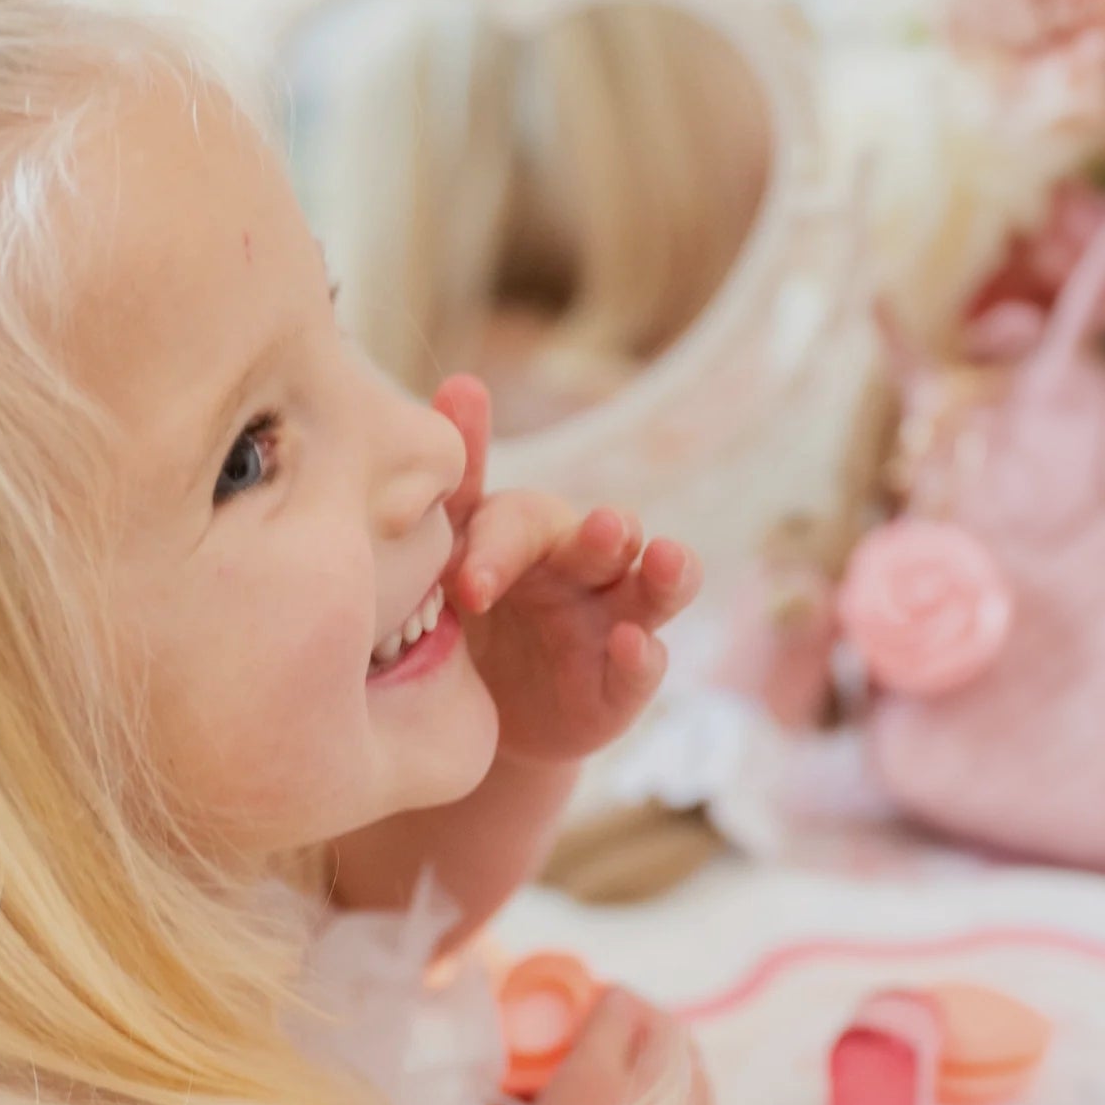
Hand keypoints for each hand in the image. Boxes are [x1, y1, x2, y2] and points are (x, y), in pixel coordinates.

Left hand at [436, 376, 699, 764]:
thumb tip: (461, 383)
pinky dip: (643, 656)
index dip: (496, 548)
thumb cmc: (451, 626)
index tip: (466, 588)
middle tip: (605, 528)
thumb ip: (449, 495)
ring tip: (669, 560)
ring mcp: (611, 623)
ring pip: (653, 587)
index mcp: (526, 536)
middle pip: (603, 539)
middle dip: (606, 533)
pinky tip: (636, 646)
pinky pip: (644, 666)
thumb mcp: (435, 566)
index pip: (519, 522)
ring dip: (666, 572)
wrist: (463, 721)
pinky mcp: (623, 684)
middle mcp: (579, 569)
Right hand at [517, 987, 715, 1104]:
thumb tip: (619, 996)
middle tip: (539, 1057)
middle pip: (640, 1064)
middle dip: (587, 1053)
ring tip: (524, 1100)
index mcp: (687, 1081)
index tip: (562, 1013)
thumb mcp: (591, 1072)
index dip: (606, 1007)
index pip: (654, 1019)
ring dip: (576, 1095)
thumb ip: (609, 1022)